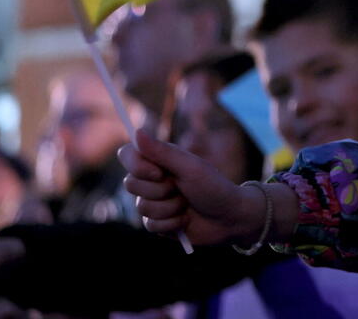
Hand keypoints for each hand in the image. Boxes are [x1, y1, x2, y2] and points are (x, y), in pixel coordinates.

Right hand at [120, 128, 258, 244]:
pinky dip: (172, 223)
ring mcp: (155, 201)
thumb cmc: (214, 187)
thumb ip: (161, 152)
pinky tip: (186, 220)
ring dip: (170, 208)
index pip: (127, 154)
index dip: (137, 166)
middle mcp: (153, 179)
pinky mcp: (158, 222)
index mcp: (159, 160)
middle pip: (131, 184)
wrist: (229, 218)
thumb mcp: (189, 167)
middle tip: (182, 188)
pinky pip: (150, 225)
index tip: (159, 172)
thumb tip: (136, 132)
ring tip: (187, 204)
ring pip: (141, 207)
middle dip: (160, 190)